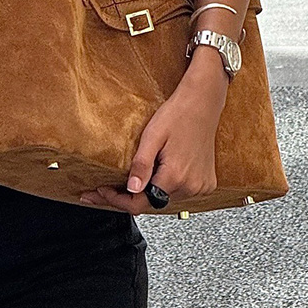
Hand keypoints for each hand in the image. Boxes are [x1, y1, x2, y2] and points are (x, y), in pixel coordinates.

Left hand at [79, 48, 228, 212]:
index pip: (139, 204)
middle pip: (152, 203)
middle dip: (129, 197)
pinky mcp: (206, 183)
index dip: (117, 200)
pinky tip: (157, 175)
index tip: (101, 191)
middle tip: (107, 188)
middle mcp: (190, 186)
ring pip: (165, 198)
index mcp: (175, 177)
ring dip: (149, 192)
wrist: (202, 103)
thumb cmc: (177, 115)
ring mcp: (200, 187)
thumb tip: (131, 189)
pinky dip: (166, 187)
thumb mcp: (152, 137)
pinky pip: (180, 192)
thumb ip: (141, 165)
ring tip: (131, 181)